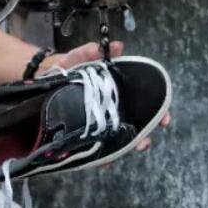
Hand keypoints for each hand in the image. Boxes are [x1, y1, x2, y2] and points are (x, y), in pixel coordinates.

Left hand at [38, 41, 172, 153]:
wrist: (42, 82)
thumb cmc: (67, 70)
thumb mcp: (79, 58)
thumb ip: (94, 52)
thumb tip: (118, 46)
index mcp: (117, 94)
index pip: (144, 105)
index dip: (158, 112)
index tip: (165, 118)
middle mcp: (112, 112)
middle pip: (135, 128)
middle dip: (144, 137)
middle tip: (144, 142)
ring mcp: (99, 126)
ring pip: (119, 141)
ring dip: (125, 148)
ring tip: (126, 151)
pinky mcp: (84, 137)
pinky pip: (96, 151)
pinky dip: (101, 158)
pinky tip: (102, 161)